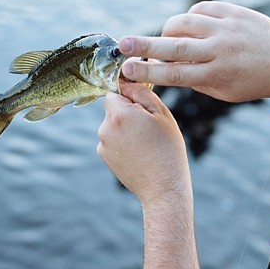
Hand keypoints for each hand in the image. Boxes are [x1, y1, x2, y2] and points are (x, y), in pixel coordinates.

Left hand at [97, 81, 190, 204]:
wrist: (163, 187)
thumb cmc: (167, 149)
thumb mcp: (161, 114)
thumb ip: (141, 92)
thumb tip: (126, 81)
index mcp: (118, 114)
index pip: (115, 91)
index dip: (131, 96)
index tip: (144, 107)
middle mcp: (104, 128)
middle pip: (114, 108)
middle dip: (129, 112)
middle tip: (150, 127)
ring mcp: (102, 144)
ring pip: (113, 124)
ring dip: (126, 128)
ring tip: (146, 143)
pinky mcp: (104, 156)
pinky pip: (113, 139)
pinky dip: (123, 142)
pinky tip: (139, 152)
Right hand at [118, 1, 269, 104]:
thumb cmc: (252, 82)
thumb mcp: (223, 91)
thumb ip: (195, 79)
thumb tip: (166, 67)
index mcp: (216, 75)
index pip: (174, 73)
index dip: (148, 72)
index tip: (126, 70)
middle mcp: (220, 50)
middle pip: (174, 46)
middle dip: (145, 46)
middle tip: (123, 45)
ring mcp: (227, 28)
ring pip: (185, 22)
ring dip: (168, 30)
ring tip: (162, 37)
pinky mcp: (234, 12)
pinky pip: (201, 10)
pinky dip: (190, 18)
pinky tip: (189, 26)